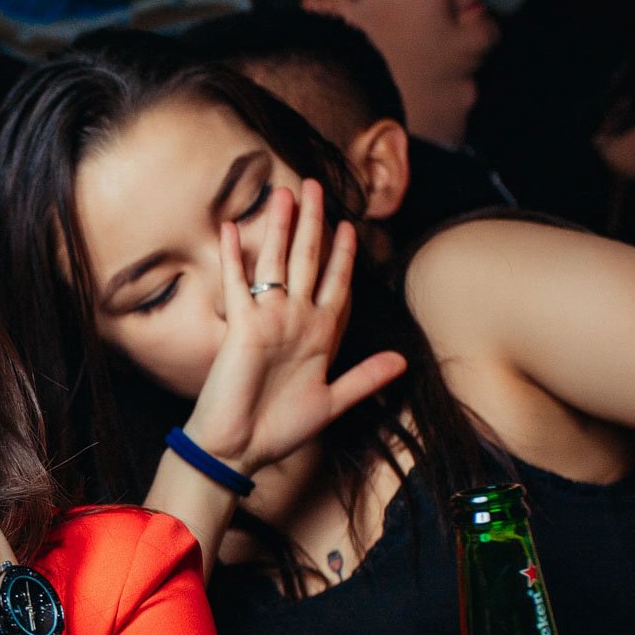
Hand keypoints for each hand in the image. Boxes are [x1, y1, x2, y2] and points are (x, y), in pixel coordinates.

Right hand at [186, 180, 406, 474]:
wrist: (239, 448)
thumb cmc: (280, 430)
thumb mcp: (332, 402)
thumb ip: (364, 378)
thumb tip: (403, 361)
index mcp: (318, 335)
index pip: (334, 284)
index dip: (342, 255)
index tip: (350, 227)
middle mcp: (294, 320)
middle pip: (307, 260)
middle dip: (313, 223)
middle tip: (316, 186)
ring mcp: (267, 320)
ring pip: (277, 262)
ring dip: (281, 226)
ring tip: (286, 192)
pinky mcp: (241, 327)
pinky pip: (239, 283)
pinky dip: (235, 255)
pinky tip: (232, 228)